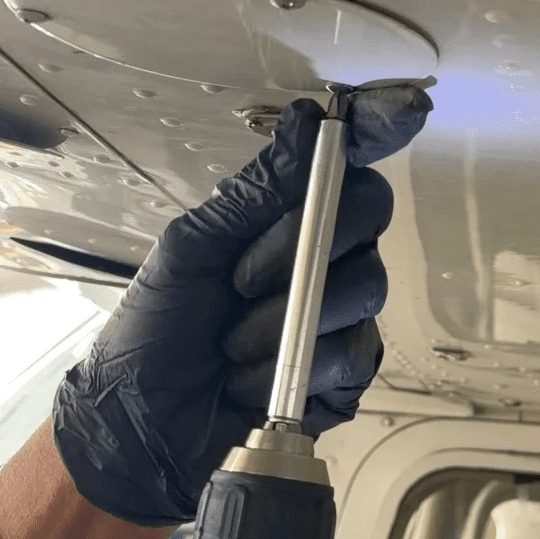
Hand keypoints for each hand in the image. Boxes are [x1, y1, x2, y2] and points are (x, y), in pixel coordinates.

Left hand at [52, 84, 432, 525]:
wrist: (141, 426)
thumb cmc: (154, 335)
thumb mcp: (190, 248)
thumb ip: (255, 192)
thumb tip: (310, 123)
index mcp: (281, 219)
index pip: (346, 163)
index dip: (378, 131)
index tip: (399, 113)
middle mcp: (320, 260)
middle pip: (370, 216)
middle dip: (307, 243)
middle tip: (242, 280)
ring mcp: (337, 320)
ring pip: (364, 288)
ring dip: (288, 318)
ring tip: (234, 344)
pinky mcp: (344, 379)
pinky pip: (354, 355)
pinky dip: (299, 368)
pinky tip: (254, 380)